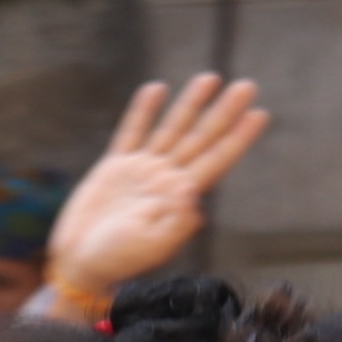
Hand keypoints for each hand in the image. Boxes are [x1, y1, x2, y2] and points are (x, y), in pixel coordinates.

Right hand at [44, 75, 273, 308]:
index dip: (237, 138)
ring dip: (191, 104)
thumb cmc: (117, 261)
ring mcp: (141, 171)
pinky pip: (132, 132)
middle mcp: (165, 179)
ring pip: (172, 129)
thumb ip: (174, 222)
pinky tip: (157, 89)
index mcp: (179, 197)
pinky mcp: (115, 167)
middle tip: (247, 86)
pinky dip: (143, 111)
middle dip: (223, 112)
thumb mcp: (150, 247)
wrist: (82, 264)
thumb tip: (192, 193)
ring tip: (210, 78)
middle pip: (200, 138)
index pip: (215, 161)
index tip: (259, 115)